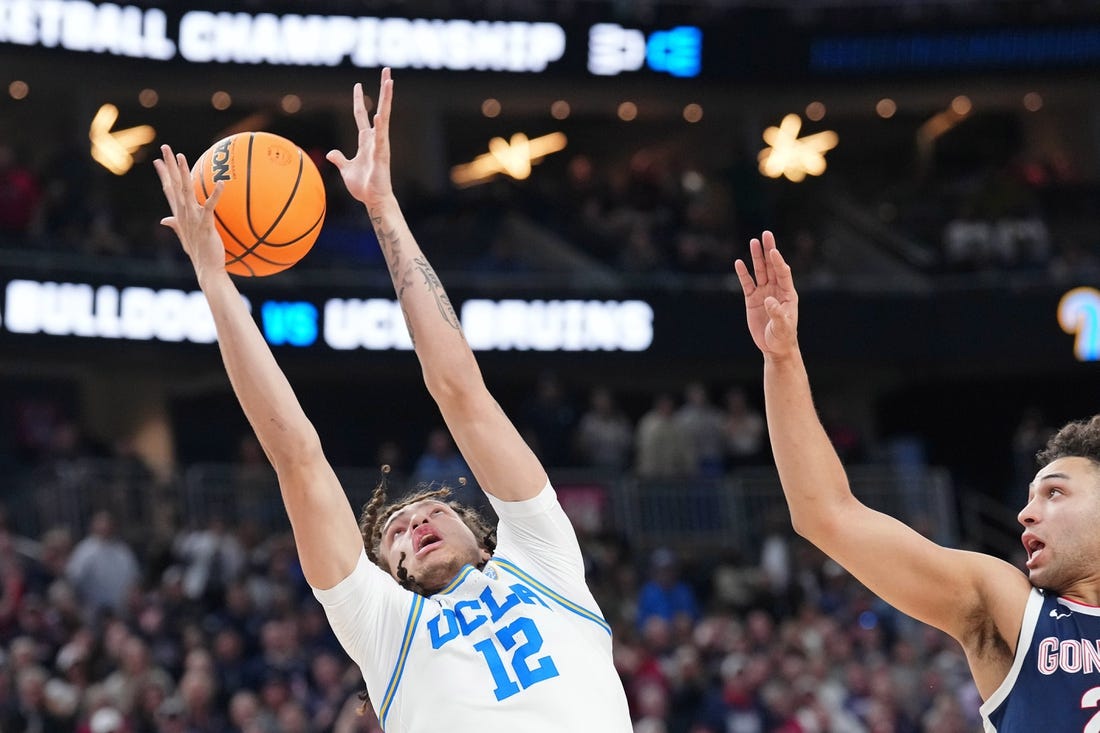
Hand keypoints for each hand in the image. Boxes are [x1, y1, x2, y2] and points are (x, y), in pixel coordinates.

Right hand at [153, 144, 225, 280]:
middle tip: (165, 148)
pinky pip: (210, 207)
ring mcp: (192, 218)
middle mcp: (182, 214)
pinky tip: (222, 183)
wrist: (206, 268)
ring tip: (181, 156)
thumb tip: (164, 219)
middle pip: (173, 185)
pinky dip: (216, 195)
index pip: (168, 190)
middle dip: (169, 166)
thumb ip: (175, 225)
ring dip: (183, 173)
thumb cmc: (199, 253)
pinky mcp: (205, 224)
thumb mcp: (184, 237)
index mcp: (179, 214)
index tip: (158, 161)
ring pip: (186, 191)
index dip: (164, 175)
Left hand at [327, 67, 393, 208]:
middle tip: (387, 71)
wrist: (373, 200)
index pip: (361, 115)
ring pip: (384, 117)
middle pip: (380, 108)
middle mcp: (375, 139)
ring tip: (390, 82)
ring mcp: (380, 145)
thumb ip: (340, 159)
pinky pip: (381, 138)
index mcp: (365, 140)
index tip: (357, 84)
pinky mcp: (382, 155)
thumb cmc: (363, 186)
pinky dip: (381, 127)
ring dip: (387, 100)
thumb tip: (332, 152)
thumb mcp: (346, 169)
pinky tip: (380, 114)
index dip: (358, 100)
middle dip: (383, 90)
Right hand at [734, 231, 799, 357]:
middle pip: (772, 266)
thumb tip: (769, 300)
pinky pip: (747, 283)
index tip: (773, 251)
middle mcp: (776, 289)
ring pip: (759, 271)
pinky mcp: (752, 299)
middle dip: (769, 250)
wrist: (774, 348)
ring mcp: (764, 293)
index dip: (778, 262)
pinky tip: (739, 262)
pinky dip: (743, 273)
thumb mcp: (782, 327)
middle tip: (766, 234)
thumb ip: (777, 313)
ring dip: (756, 257)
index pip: (783, 273)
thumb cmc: (783, 337)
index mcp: (788, 293)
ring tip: (753, 241)